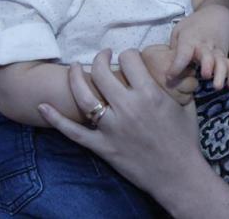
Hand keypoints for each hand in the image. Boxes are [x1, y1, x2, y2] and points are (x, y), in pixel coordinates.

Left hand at [38, 49, 205, 199]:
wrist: (178, 175)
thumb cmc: (185, 140)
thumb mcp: (186, 105)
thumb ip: (176, 85)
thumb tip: (174, 69)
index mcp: (149, 94)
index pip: (129, 59)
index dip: (127, 54)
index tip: (128, 58)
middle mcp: (128, 107)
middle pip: (102, 72)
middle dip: (100, 58)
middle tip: (102, 56)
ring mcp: (111, 127)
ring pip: (84, 95)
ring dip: (75, 77)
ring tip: (75, 67)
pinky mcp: (102, 146)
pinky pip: (73, 132)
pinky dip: (55, 119)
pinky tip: (42, 106)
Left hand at [167, 14, 228, 89]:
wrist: (216, 15)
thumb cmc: (193, 26)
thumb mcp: (178, 30)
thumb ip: (174, 48)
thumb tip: (169, 66)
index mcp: (190, 39)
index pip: (183, 53)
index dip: (177, 65)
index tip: (170, 76)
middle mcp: (204, 46)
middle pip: (207, 55)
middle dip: (207, 65)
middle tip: (205, 75)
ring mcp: (216, 51)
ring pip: (221, 62)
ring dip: (220, 73)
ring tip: (218, 86)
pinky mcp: (225, 55)